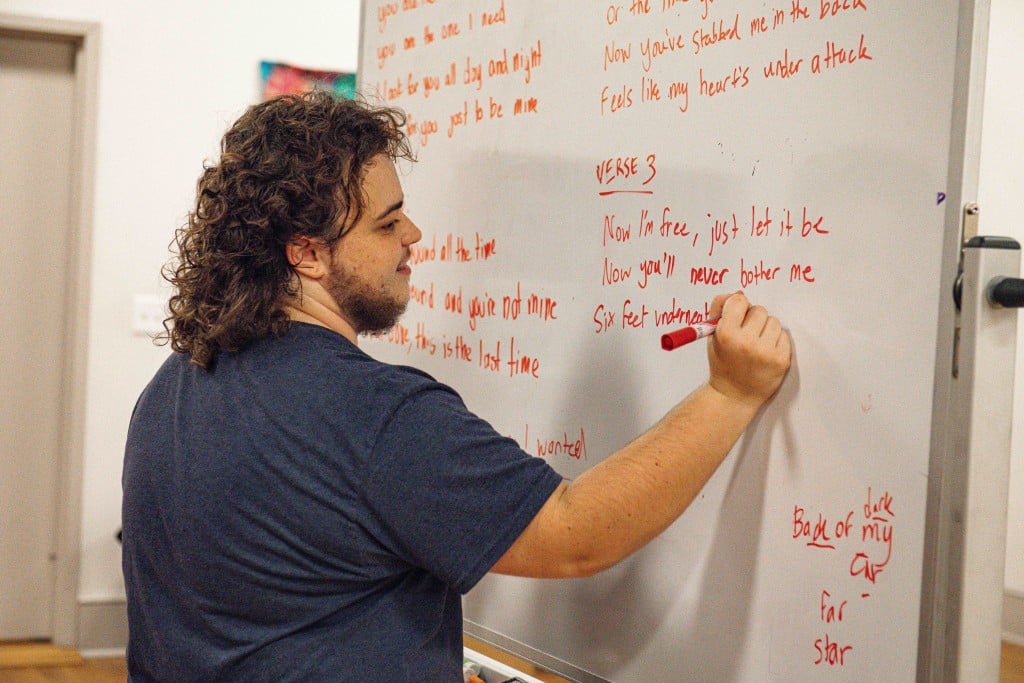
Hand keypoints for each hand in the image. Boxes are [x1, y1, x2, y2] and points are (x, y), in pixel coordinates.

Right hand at [706, 292, 790, 406]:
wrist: (734, 395)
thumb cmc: (723, 362)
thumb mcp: (712, 336)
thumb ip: (719, 309)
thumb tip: (738, 294)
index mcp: (726, 334)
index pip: (739, 301)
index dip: (737, 308)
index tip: (735, 317)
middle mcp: (746, 342)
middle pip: (759, 310)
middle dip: (753, 319)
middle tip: (746, 335)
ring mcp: (765, 352)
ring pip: (774, 322)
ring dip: (766, 330)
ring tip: (756, 345)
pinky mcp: (781, 360)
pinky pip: (784, 336)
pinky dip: (776, 341)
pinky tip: (765, 353)